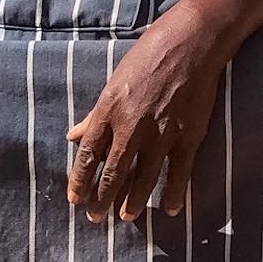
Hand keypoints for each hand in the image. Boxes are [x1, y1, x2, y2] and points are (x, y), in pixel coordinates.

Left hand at [66, 10, 222, 223]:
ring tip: (126, 217)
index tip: (75, 199)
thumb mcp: (113, 83)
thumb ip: (94, 115)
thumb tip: (73, 136)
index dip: (80, 180)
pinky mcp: (188, 135)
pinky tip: (171, 209)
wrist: (190, 43)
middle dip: (102, 198)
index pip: (88, 154)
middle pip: (113, 171)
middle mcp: (132, 126)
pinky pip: (179, 172)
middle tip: (95, 218)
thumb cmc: (147, 57)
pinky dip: (175, 192)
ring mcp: (161, 133)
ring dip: (133, 200)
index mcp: (109, 110)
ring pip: (143, 177)